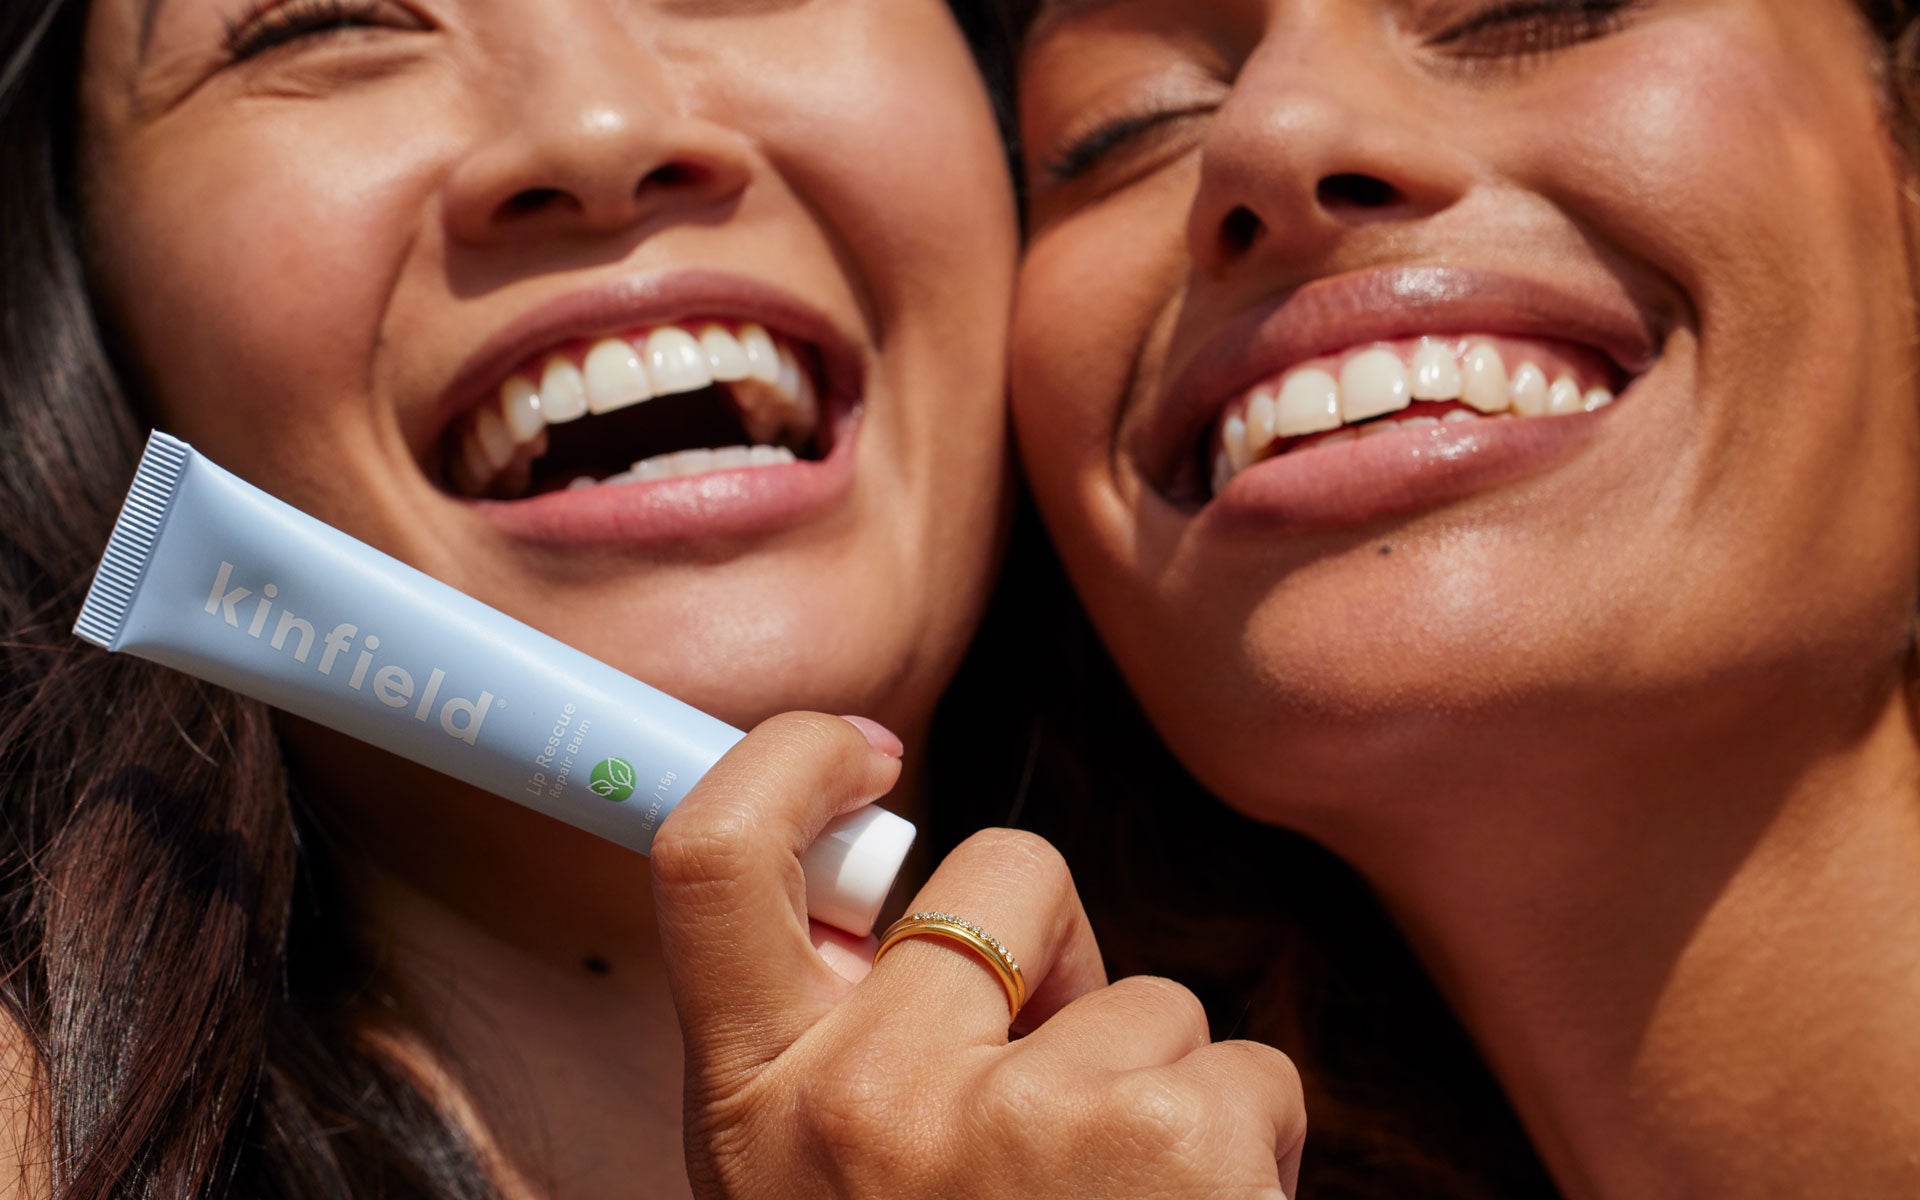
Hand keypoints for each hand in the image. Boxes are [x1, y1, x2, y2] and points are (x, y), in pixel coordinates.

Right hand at [652, 712, 1306, 1198]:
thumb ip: (841, 1064)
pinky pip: (1251, 1066)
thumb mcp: (821, 1194)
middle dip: (1061, 945)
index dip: (788, 762)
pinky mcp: (1170, 1140)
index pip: (711, 858)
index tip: (863, 751)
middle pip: (1004, 877)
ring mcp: (1021, 1115)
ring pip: (1150, 995)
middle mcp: (869, 1097)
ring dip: (1158, 1085)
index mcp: (758, 1104)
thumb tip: (918, 936)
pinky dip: (1250, 1143)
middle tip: (1057, 1073)